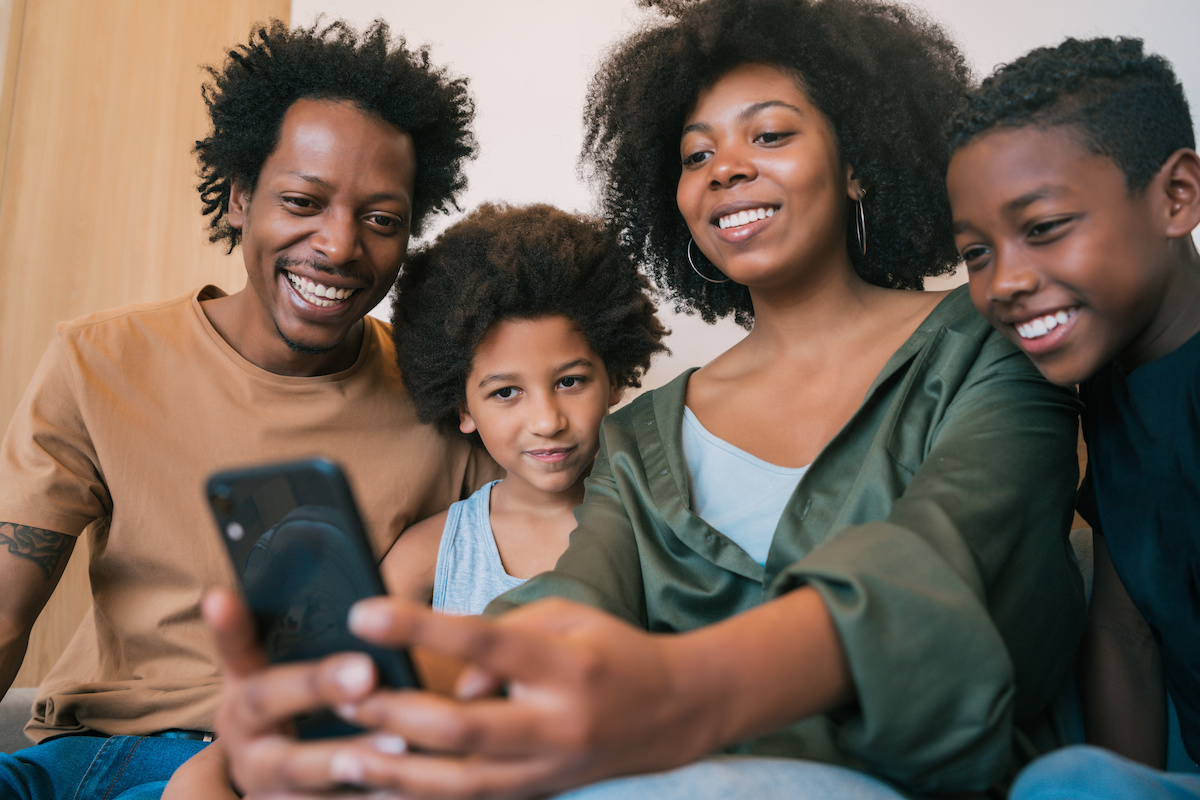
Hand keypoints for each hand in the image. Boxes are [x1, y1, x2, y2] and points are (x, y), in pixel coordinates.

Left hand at [218, 595, 717, 799]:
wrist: (673, 713)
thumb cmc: (612, 651)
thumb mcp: (568, 617)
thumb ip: (503, 632)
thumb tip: (450, 676)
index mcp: (565, 665)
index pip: (484, 643)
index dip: (421, 627)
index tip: (364, 612)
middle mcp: (556, 724)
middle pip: (463, 729)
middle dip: (396, 715)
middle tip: (344, 695)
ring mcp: (548, 769)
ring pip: (462, 783)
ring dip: (397, 772)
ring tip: (342, 757)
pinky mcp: (538, 794)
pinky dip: (424, 795)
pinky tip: (380, 787)